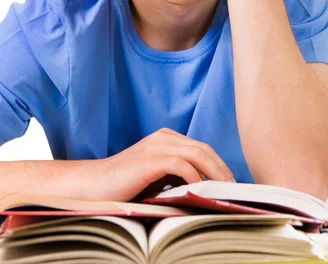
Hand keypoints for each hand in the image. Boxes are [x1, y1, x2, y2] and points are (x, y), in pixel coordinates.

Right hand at [80, 128, 234, 201]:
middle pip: (204, 149)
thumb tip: (204, 188)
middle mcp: (163, 137)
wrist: (93, 185)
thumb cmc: (124, 186)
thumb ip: (177, 175)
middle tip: (234, 189)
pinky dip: (194, 176)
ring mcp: (156, 146)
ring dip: (214, 172)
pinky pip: (181, 164)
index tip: (230, 184)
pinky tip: (199, 189)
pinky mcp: (149, 159)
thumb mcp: (156, 178)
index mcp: (166, 138)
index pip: (202, 148)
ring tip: (224, 190)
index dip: (219, 165)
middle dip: (222, 168)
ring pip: (197, 154)